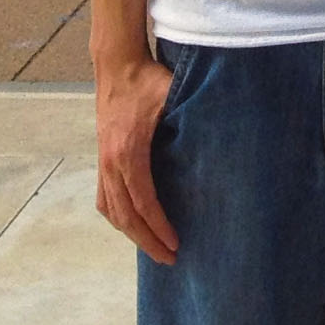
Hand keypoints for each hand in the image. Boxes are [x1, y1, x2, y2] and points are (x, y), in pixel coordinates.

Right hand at [94, 57, 180, 265]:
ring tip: (154, 248)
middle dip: (147, 240)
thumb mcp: (175, 94)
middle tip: (170, 259)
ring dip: (131, 233)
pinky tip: (132, 226)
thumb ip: (191, 117)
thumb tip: (222, 136)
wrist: (117, 65)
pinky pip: (104, 198)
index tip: (176, 244)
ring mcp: (103, 162)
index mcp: (129, 151)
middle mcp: (111, 162)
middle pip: (125, 215)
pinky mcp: (101, 159)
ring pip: (111, 210)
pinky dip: (117, 217)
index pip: (143, 201)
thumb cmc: (150, 80)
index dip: (158, 226)